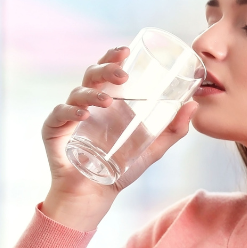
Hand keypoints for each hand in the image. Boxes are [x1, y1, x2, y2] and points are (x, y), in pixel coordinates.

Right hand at [40, 46, 197, 230]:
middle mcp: (87, 104)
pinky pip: (59, 115)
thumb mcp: (151, 149)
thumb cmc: (120, 170)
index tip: (127, 51)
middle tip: (123, 74)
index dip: (113, 57)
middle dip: (106, 69)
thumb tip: (193, 105)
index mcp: (107, 101)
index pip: (108, 71)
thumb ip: (172, 130)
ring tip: (108, 101)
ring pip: (77, 92)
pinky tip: (83, 115)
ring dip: (93, 93)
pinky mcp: (53, 131)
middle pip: (92, 75)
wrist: (94, 197)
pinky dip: (70, 112)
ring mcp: (69, 116)